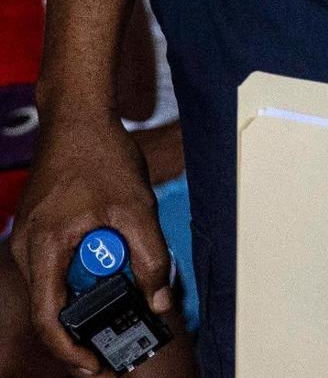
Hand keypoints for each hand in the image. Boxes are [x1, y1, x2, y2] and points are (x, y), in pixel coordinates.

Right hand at [11, 113, 171, 375]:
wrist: (77, 116)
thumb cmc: (100, 153)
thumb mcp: (136, 207)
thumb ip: (151, 257)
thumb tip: (159, 300)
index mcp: (44, 246)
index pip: (48, 319)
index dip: (69, 351)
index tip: (93, 366)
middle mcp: (27, 248)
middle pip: (49, 307)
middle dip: (80, 329)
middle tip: (110, 344)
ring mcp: (28, 238)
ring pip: (53, 286)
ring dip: (83, 296)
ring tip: (117, 298)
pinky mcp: (37, 230)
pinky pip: (53, 266)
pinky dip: (78, 275)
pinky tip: (104, 265)